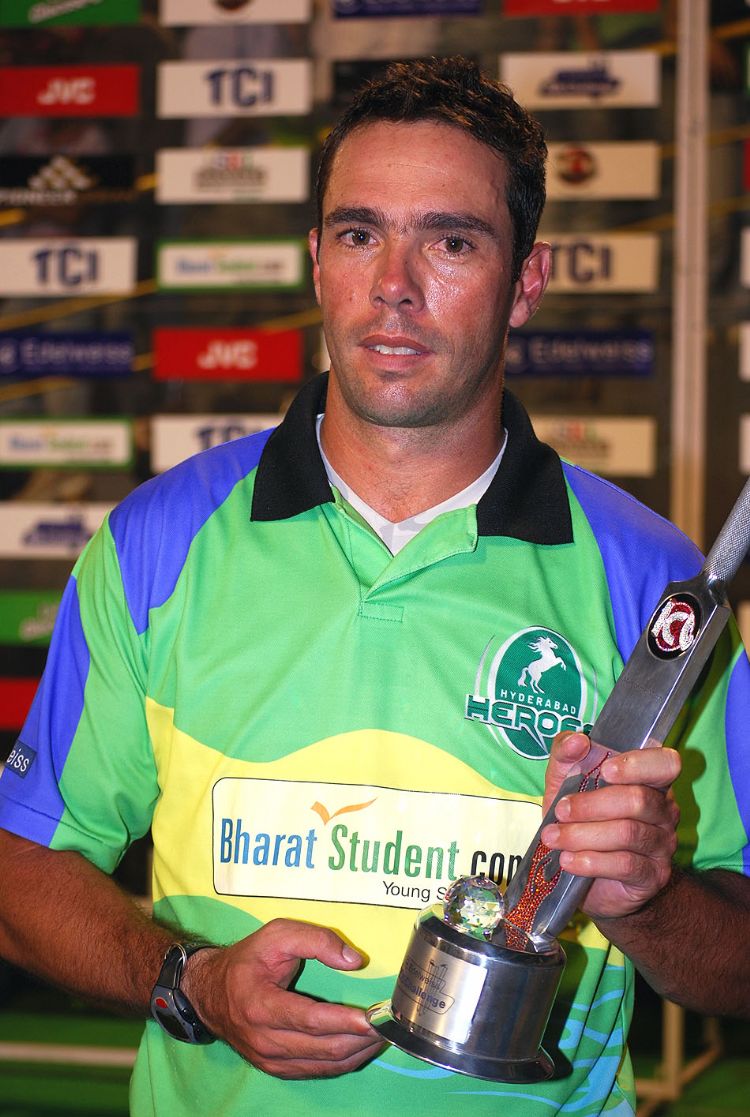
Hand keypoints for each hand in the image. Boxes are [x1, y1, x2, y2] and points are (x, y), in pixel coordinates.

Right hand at [183, 919, 382, 1078]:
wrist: (209, 992)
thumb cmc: (247, 960)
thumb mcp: (277, 934)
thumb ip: (316, 940)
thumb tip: (354, 961)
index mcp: (261, 1005)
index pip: (311, 1020)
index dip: (345, 1021)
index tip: (374, 1017)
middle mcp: (264, 1040)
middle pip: (323, 1048)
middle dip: (361, 1039)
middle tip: (388, 1024)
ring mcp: (269, 1059)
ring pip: (323, 1065)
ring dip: (357, 1053)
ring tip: (381, 1035)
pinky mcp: (275, 1068)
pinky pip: (315, 1071)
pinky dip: (341, 1062)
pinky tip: (360, 1048)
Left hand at [540, 732, 680, 920]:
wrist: (590, 880)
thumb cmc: (582, 822)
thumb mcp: (565, 784)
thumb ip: (566, 755)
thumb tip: (577, 740)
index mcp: (650, 781)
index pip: (665, 763)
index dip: (639, 764)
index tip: (605, 770)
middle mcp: (665, 811)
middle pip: (638, 800)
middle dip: (592, 805)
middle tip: (560, 811)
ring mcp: (663, 844)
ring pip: (629, 833)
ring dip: (583, 835)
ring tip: (553, 838)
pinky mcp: (653, 875)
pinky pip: (626, 864)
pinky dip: (591, 861)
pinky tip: (568, 861)